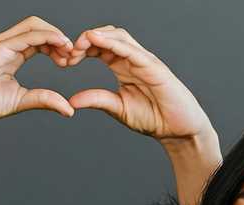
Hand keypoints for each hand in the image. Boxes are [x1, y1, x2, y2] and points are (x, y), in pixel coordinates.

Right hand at [0, 16, 76, 133]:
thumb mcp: (22, 100)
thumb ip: (44, 100)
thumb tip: (69, 109)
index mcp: (12, 54)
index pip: (39, 40)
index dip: (56, 46)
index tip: (68, 62)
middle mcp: (7, 44)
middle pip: (38, 26)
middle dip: (58, 37)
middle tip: (72, 55)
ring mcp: (2, 43)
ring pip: (34, 25)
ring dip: (54, 34)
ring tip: (68, 50)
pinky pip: (27, 36)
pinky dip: (46, 37)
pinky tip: (60, 46)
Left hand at [64, 26, 215, 147]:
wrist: (178, 131)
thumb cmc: (153, 118)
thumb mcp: (118, 109)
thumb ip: (97, 100)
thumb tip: (71, 100)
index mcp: (123, 67)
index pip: (100, 48)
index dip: (82, 49)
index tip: (66, 60)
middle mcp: (133, 59)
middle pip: (108, 35)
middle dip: (86, 39)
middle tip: (68, 51)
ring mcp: (145, 61)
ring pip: (119, 36)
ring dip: (97, 37)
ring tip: (79, 44)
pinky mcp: (154, 67)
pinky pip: (132, 50)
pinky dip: (114, 43)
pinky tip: (98, 41)